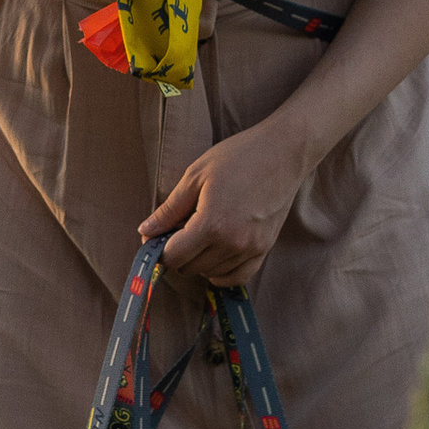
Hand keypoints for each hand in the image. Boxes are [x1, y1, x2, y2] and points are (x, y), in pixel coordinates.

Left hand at [142, 117, 311, 284]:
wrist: (283, 152)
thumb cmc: (238, 156)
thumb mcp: (196, 176)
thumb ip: (169, 209)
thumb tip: (145, 233)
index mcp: (211, 224)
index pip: (173, 256)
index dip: (158, 249)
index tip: (156, 238)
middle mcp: (232, 243)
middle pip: (190, 267)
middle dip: (177, 254)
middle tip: (178, 231)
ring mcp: (251, 248)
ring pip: (211, 273)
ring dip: (198, 261)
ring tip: (199, 236)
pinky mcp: (265, 248)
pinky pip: (238, 277)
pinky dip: (222, 274)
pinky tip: (214, 258)